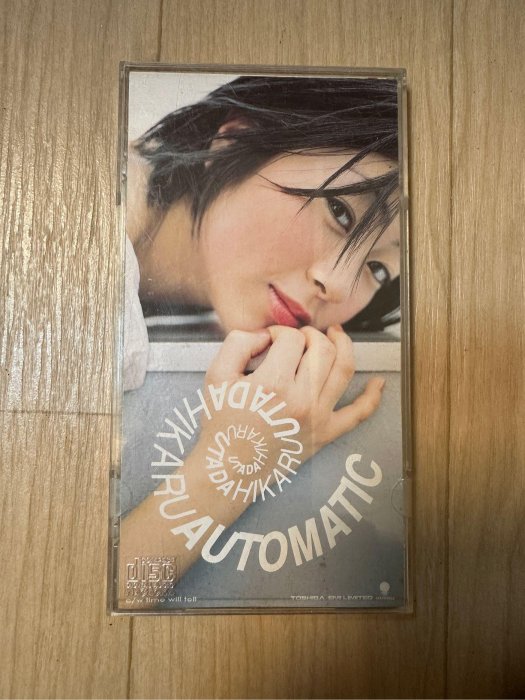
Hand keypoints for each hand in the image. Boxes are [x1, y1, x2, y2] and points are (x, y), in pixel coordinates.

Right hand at [202, 324, 384, 465]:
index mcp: (273, 384)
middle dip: (310, 334)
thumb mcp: (216, 376)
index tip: (269, 340)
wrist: (228, 468)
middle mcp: (301, 399)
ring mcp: (318, 417)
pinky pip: (358, 414)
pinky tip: (379, 383)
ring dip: (343, 345)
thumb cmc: (221, 424)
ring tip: (335, 335)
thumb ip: (238, 343)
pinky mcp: (326, 434)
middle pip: (322, 349)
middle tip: (296, 339)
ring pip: (344, 369)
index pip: (290, 339)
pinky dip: (372, 397)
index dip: (278, 332)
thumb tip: (266, 334)